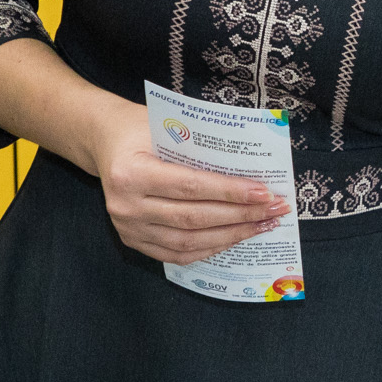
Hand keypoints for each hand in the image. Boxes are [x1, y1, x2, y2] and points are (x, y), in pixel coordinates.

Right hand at [88, 104, 287, 263]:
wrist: (105, 142)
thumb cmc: (143, 129)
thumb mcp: (168, 127)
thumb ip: (202, 149)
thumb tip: (253, 169)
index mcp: (131, 173)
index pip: (190, 187)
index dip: (230, 192)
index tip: (264, 192)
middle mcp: (125, 206)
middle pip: (193, 217)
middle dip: (241, 215)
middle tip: (275, 208)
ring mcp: (128, 228)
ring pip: (189, 241)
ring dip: (232, 234)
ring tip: (264, 223)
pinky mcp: (133, 241)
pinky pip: (178, 254)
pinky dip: (211, 247)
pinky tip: (237, 237)